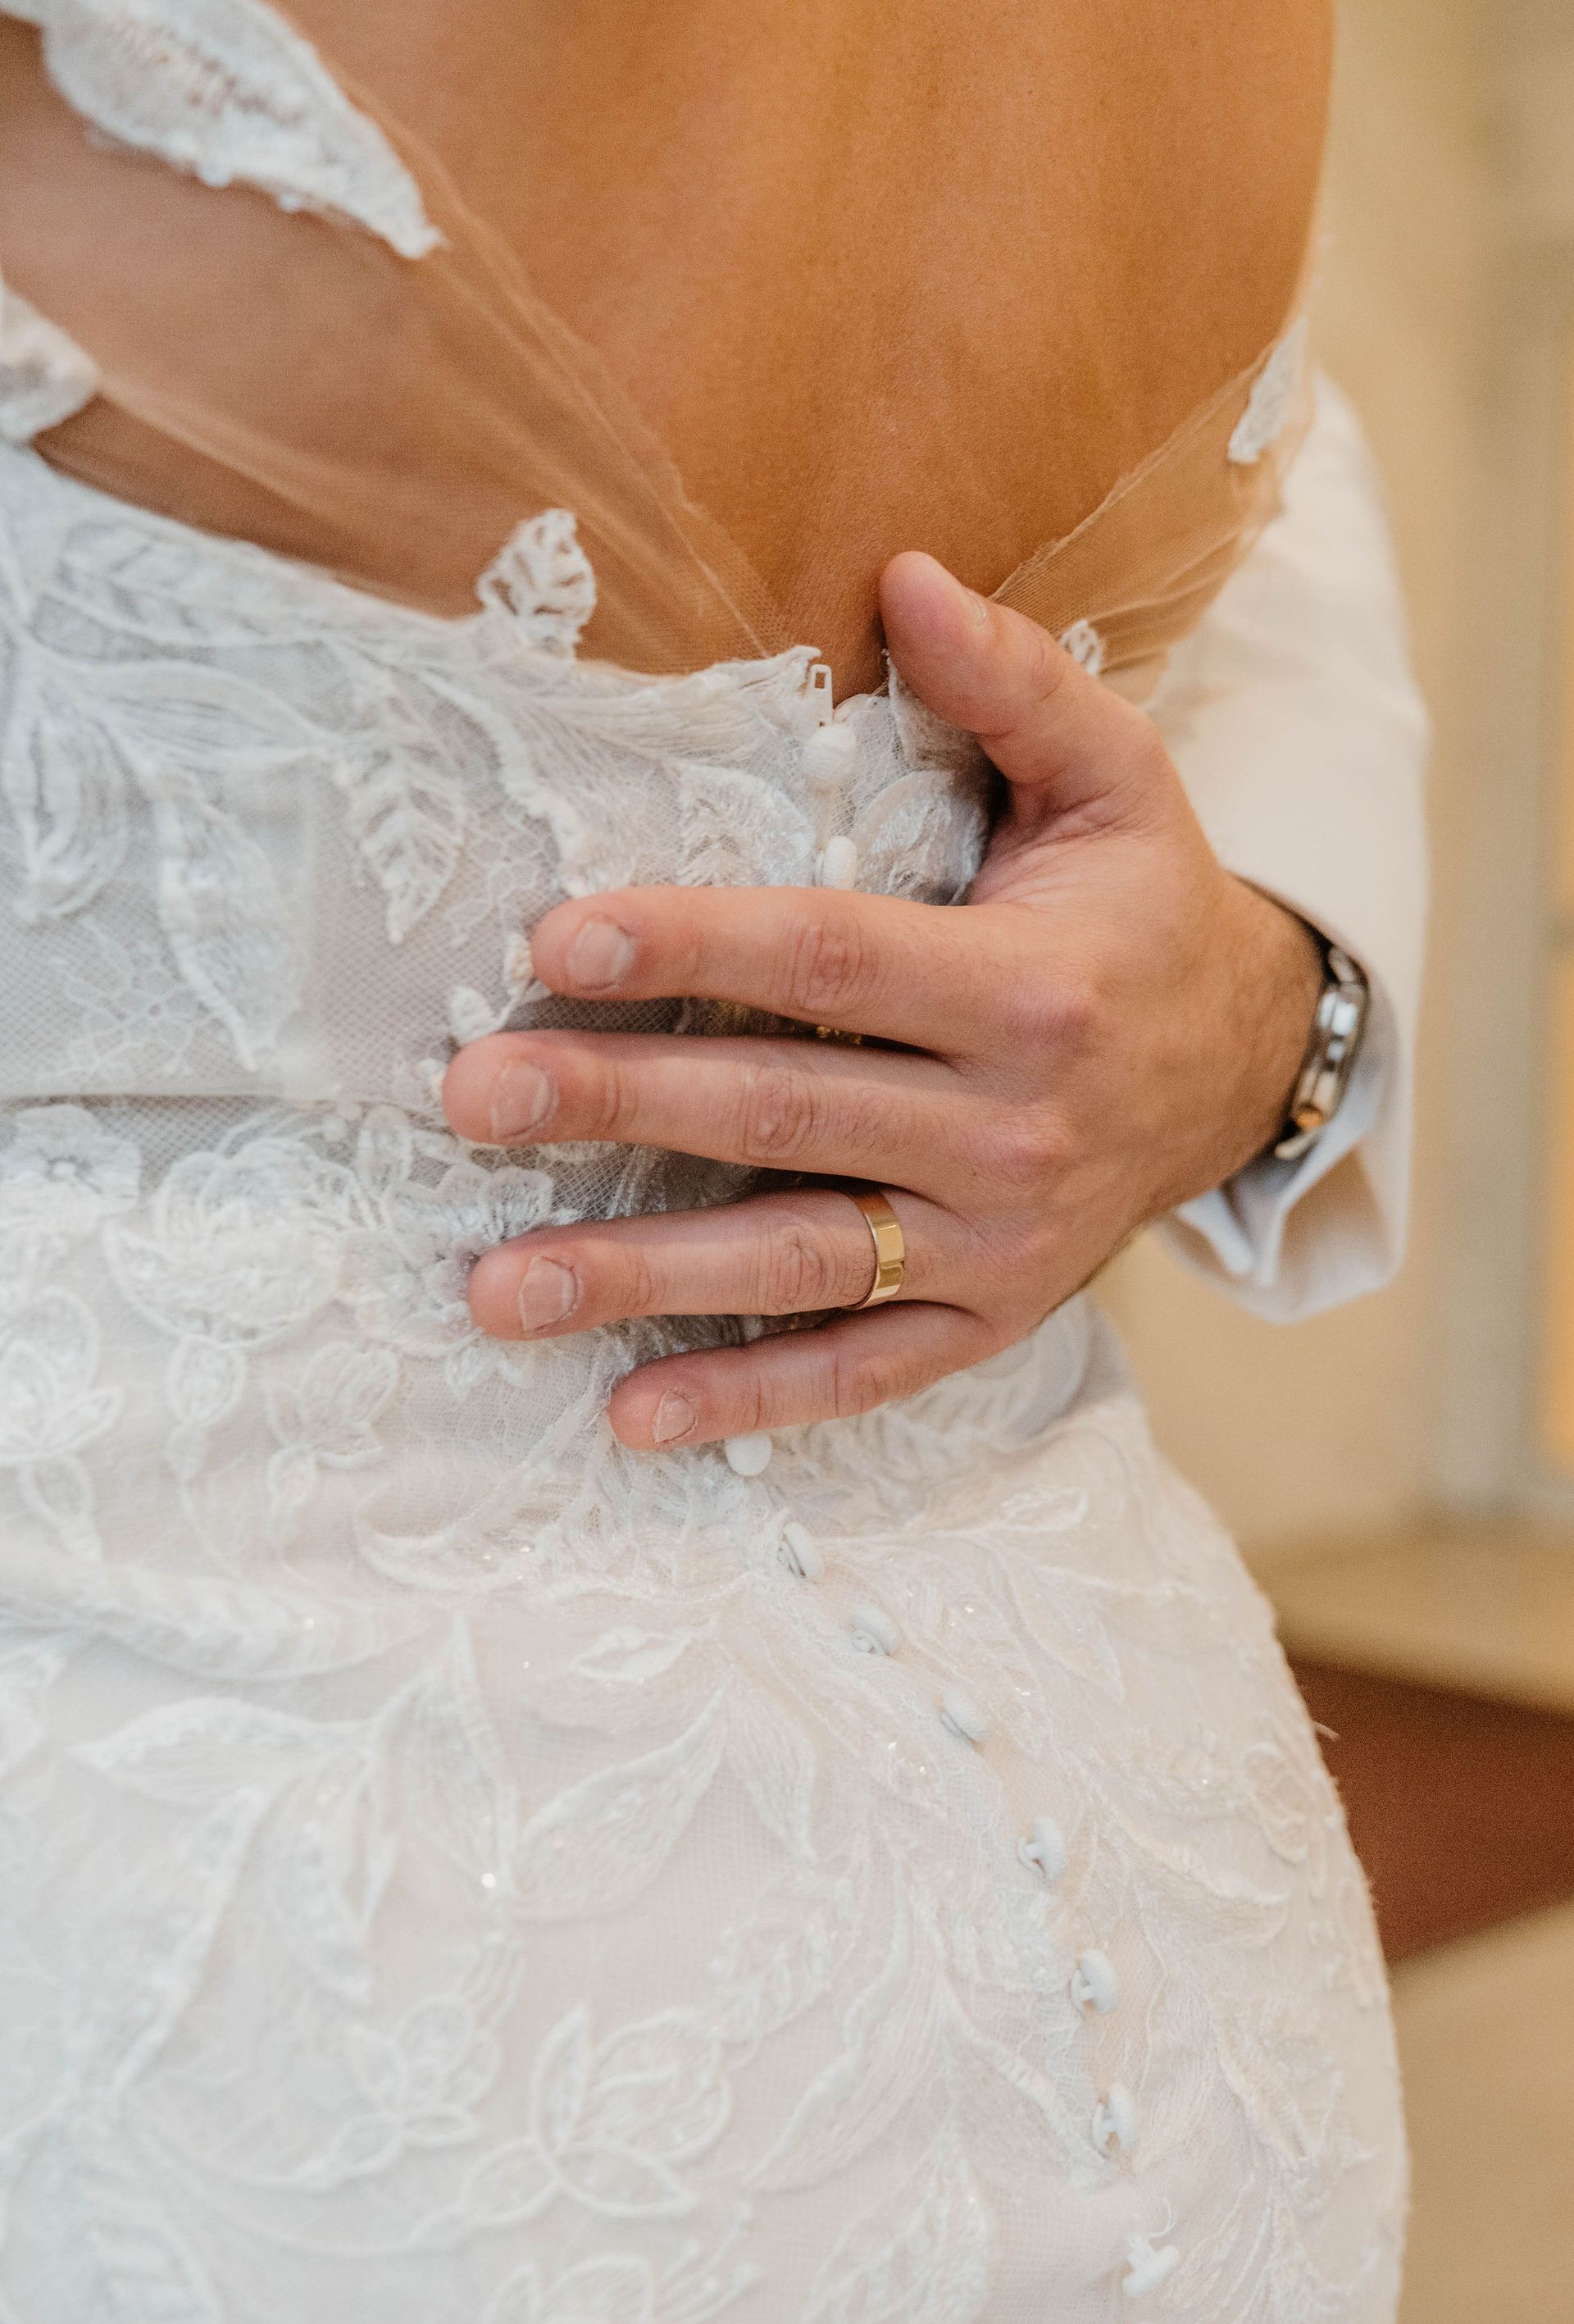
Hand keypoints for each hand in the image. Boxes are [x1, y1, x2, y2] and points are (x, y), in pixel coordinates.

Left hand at [443, 553, 1324, 1448]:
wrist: (1242, 1072)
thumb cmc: (1144, 909)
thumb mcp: (1115, 779)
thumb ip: (1016, 683)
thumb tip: (901, 571)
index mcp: (1031, 986)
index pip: (833, 959)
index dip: (693, 948)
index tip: (555, 942)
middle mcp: (1013, 1126)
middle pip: (785, 1113)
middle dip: (618, 1104)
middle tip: (470, 1097)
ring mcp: (1001, 1240)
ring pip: (803, 1262)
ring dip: (645, 1278)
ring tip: (498, 1287)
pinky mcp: (990, 1317)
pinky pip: (863, 1369)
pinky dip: (751, 1399)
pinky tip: (629, 1414)